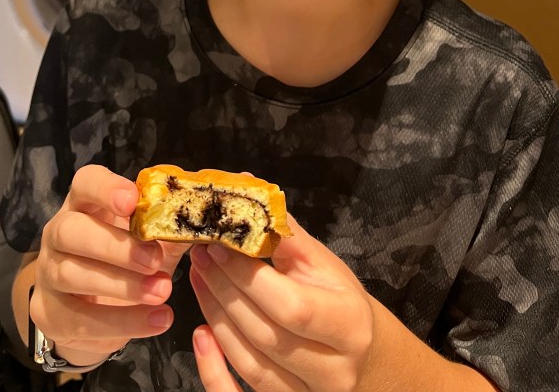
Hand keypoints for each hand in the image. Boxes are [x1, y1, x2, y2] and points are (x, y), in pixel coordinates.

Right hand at [30, 164, 189, 366]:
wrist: (90, 310)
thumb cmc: (126, 260)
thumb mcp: (150, 238)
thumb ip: (173, 225)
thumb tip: (211, 214)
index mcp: (85, 204)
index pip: (85, 183)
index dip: (106, 189)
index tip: (132, 200)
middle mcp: (59, 232)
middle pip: (72, 230)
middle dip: (115, 246)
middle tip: (154, 260)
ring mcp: (48, 273)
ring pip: (72, 273)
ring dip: (122, 285)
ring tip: (163, 292)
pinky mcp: (50, 313)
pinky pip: (79, 319)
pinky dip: (122, 322)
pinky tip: (157, 321)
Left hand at [189, 216, 373, 391]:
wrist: (361, 353)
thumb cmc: (337, 298)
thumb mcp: (322, 263)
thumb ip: (283, 233)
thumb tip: (245, 188)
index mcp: (349, 323)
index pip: (291, 306)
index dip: (248, 277)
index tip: (218, 246)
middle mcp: (335, 369)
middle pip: (266, 336)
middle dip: (225, 291)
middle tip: (199, 255)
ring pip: (252, 366)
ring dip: (216, 317)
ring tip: (197, 278)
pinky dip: (214, 371)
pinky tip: (200, 335)